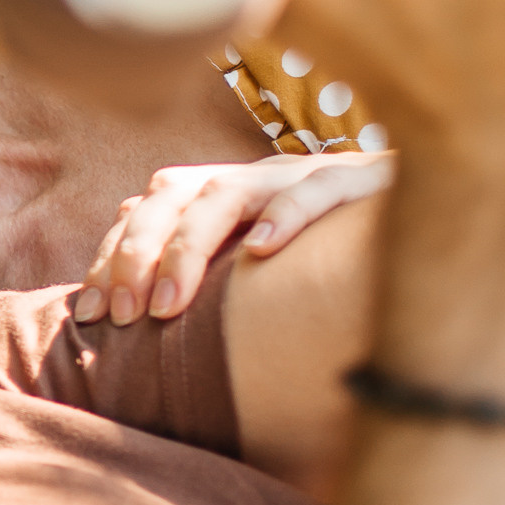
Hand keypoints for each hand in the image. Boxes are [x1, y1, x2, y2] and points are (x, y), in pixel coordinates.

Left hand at [73, 149, 393, 326]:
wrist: (414, 207)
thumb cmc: (319, 253)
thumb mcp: (251, 266)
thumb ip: (203, 281)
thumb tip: (134, 328)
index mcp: (216, 193)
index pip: (144, 210)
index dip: (111, 256)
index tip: (91, 314)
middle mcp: (247, 177)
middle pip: (170, 193)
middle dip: (136, 254)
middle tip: (124, 317)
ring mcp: (296, 175)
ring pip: (225, 194)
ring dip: (187, 249)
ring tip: (168, 306)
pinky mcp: (352, 183)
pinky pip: (314, 190)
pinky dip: (286, 216)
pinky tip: (262, 251)